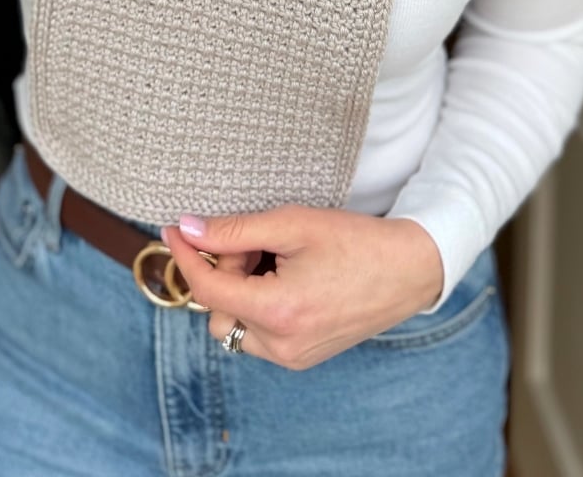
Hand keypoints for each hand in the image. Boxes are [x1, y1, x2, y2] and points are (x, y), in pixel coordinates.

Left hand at [160, 206, 444, 369]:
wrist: (408, 270)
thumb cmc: (355, 242)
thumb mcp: (293, 224)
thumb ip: (236, 230)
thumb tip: (190, 229)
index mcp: (279, 312)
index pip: (209, 291)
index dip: (187, 256)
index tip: (175, 229)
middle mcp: (282, 346)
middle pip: (218, 312)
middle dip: (224, 273)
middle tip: (254, 241)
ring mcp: (293, 357)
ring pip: (236, 326)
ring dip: (240, 291)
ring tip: (272, 258)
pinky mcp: (302, 357)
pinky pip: (259, 334)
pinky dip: (258, 305)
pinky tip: (283, 277)